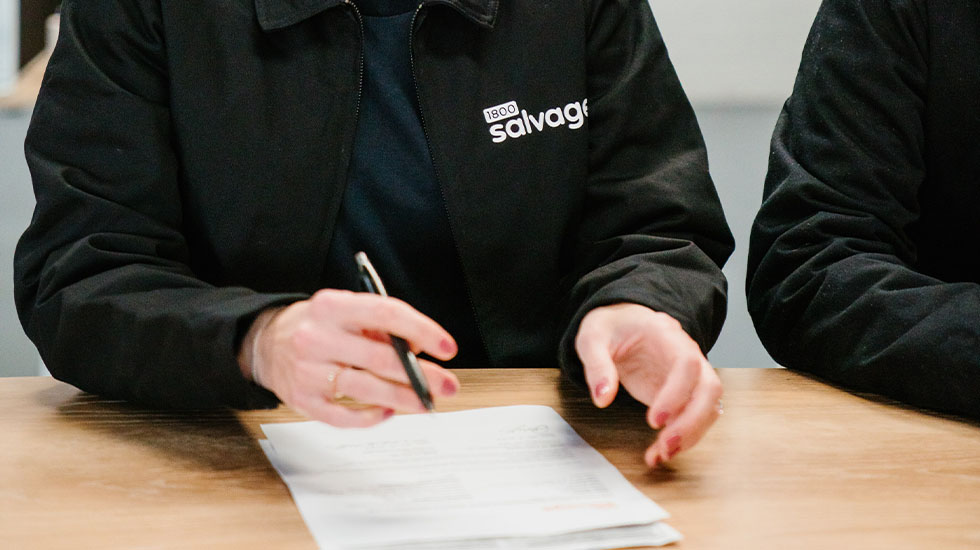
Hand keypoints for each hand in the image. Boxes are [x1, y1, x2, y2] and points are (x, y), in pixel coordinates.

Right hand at [239, 289, 459, 426]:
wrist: (264, 344)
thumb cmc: (317, 326)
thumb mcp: (344, 310)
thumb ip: (379, 326)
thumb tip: (418, 349)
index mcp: (331, 306)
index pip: (385, 313)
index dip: (422, 330)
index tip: (446, 347)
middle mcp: (317, 337)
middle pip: (380, 358)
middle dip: (421, 375)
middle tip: (447, 384)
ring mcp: (308, 371)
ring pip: (366, 389)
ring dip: (404, 398)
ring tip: (426, 401)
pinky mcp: (303, 401)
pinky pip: (344, 417)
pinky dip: (371, 416)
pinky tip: (388, 411)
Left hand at [575, 303, 722, 466]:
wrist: (621, 323)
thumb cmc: (611, 326)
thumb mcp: (592, 337)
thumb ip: (596, 365)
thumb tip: (602, 398)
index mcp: (667, 335)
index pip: (687, 363)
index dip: (676, 393)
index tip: (653, 420)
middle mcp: (686, 355)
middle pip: (710, 388)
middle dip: (693, 422)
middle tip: (666, 445)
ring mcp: (688, 376)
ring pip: (708, 407)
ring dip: (690, 435)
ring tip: (661, 454)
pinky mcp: (681, 394)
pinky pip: (691, 418)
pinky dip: (681, 439)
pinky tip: (658, 452)